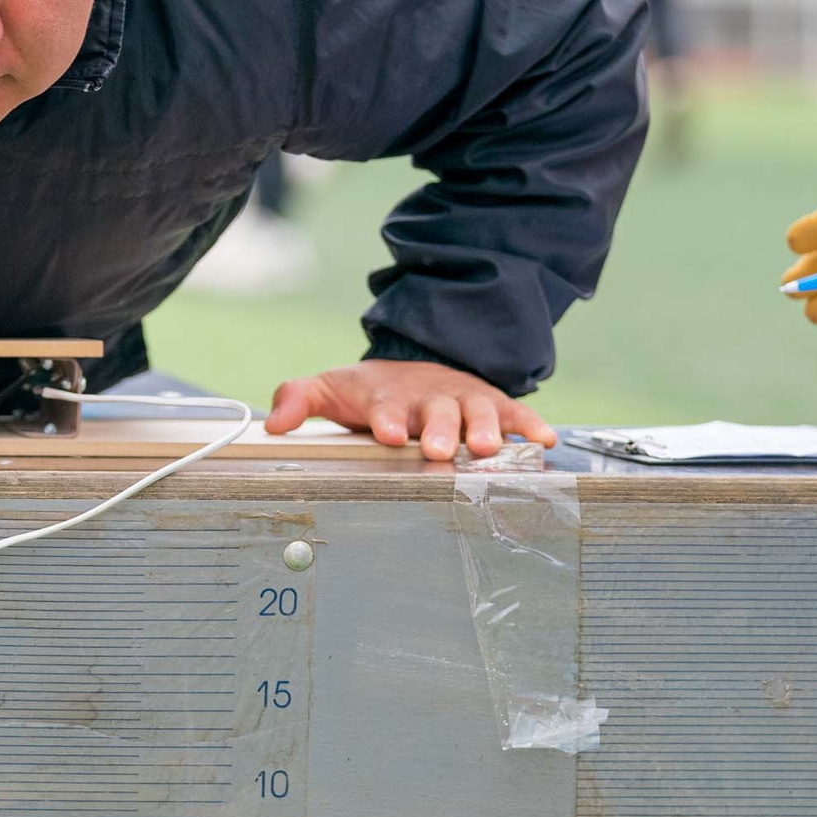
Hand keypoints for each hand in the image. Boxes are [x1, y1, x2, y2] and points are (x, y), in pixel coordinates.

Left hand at [267, 360, 555, 461]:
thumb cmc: (373, 392)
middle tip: (438, 448)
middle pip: (437, 411)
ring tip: (489, 449)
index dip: (385, 419)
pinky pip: (515, 415)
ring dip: (485, 429)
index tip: (386, 433)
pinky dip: (530, 426)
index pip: (385, 406)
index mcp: (389, 398)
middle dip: (439, 429)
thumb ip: (300, 400)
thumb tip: (272, 422)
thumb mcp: (333, 391)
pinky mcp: (493, 407)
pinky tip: (544, 441)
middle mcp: (429, 398)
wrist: (416, 367)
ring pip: (477, 412)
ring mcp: (464, 401)